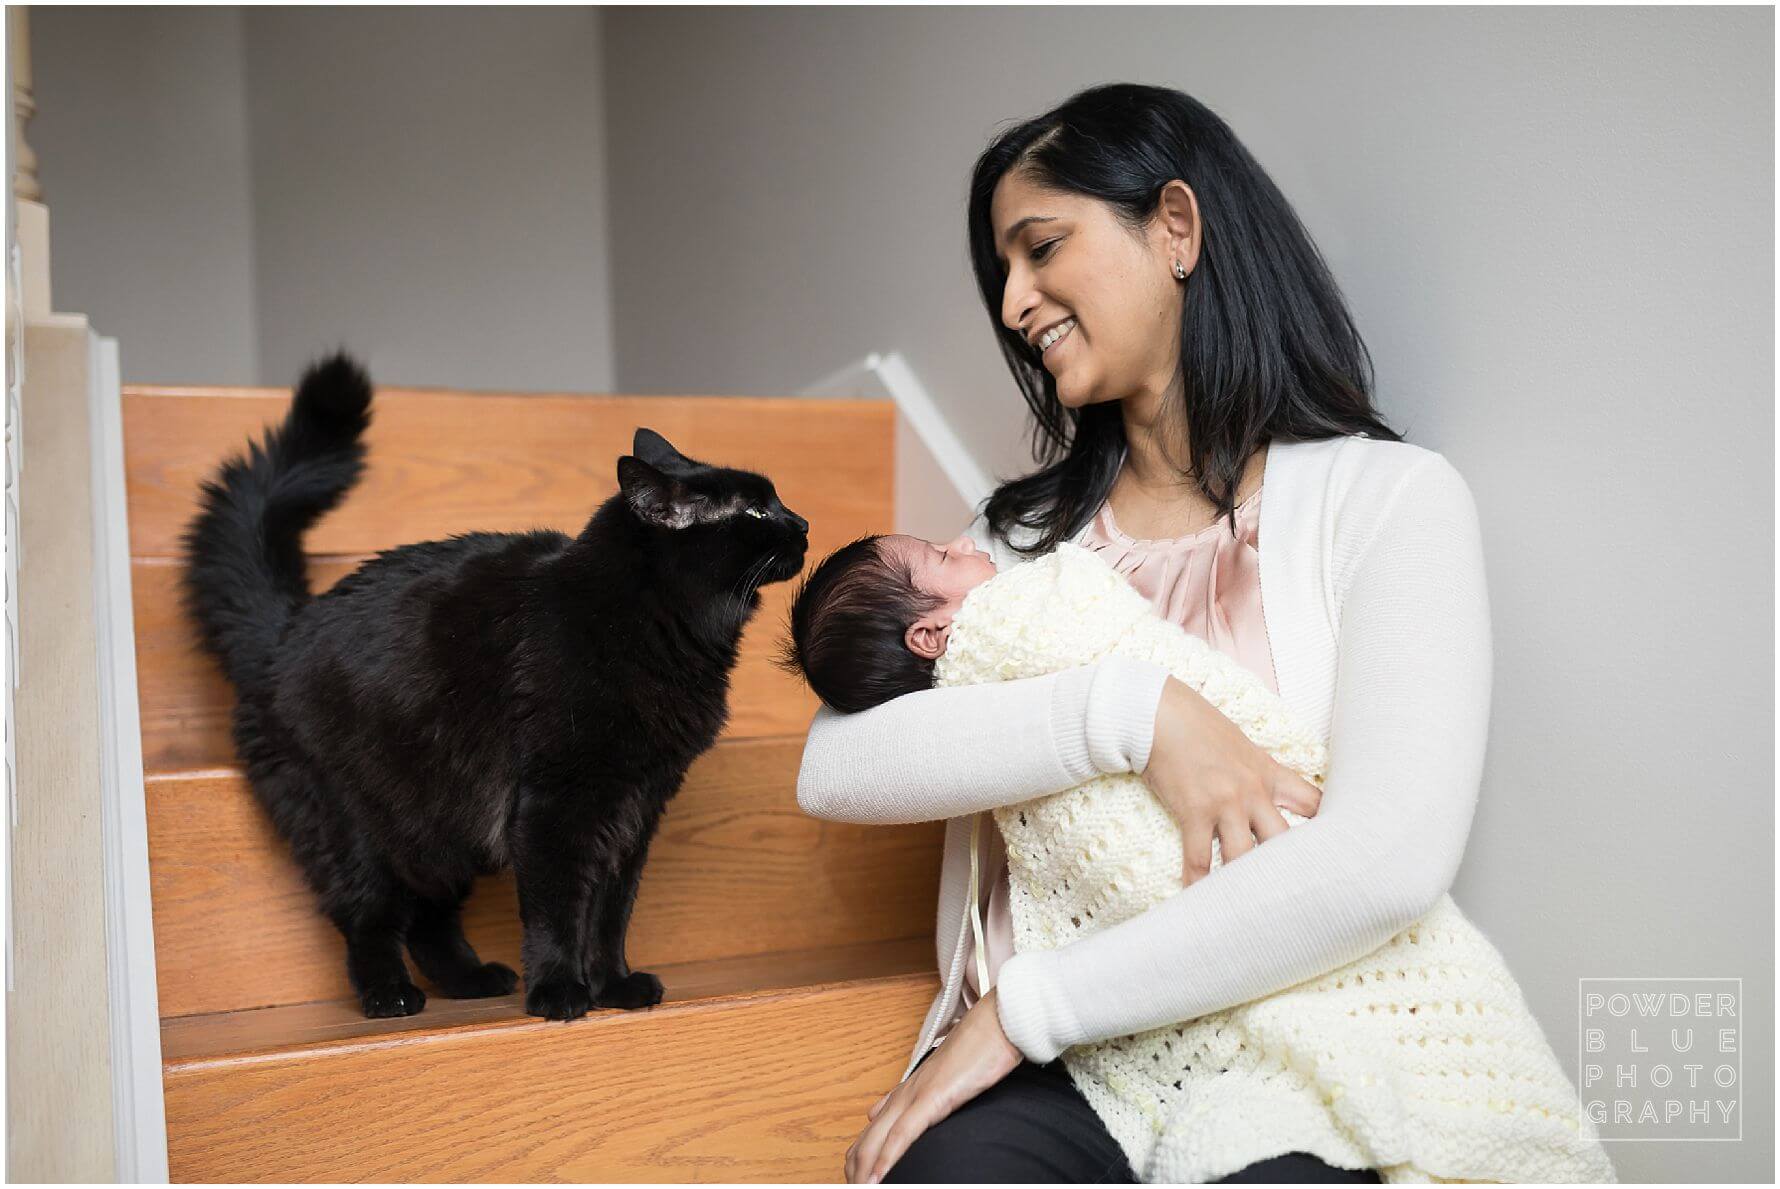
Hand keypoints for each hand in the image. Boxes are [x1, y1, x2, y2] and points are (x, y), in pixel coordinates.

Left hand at [845, 988, 1021, 1182]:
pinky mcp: (932, 1097)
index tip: (857, 1179)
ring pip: (876, 1141)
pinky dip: (888, 1158)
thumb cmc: (979, 1050)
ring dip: (865, 1171)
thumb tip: (887, 1110)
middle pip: (866, 1142)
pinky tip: (878, 1178)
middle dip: (857, 1171)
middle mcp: (904, 1094)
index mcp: (906, 1092)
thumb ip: (918, 1097)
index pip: (870, 1133)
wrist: (997, 1023)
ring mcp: (915, 1095)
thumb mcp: (946, 1079)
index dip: (860, 1160)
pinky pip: (903, 1134)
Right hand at [1143, 677, 1322, 884]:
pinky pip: (1199, 857)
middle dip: (1290, 870)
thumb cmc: (1196, 726)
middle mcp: (1252, 791)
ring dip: (1244, 884)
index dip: (1329, 829)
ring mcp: (1224, 803)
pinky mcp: (1194, 811)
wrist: (1158, 713)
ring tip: (1249, 909)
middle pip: (1285, 841)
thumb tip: (1268, 795)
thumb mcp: (1240, 745)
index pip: (1314, 803)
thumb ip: (1258, 772)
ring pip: (1245, 856)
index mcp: (1268, 773)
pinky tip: (1197, 899)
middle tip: (1297, 898)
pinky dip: (1198, 881)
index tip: (1335, 852)